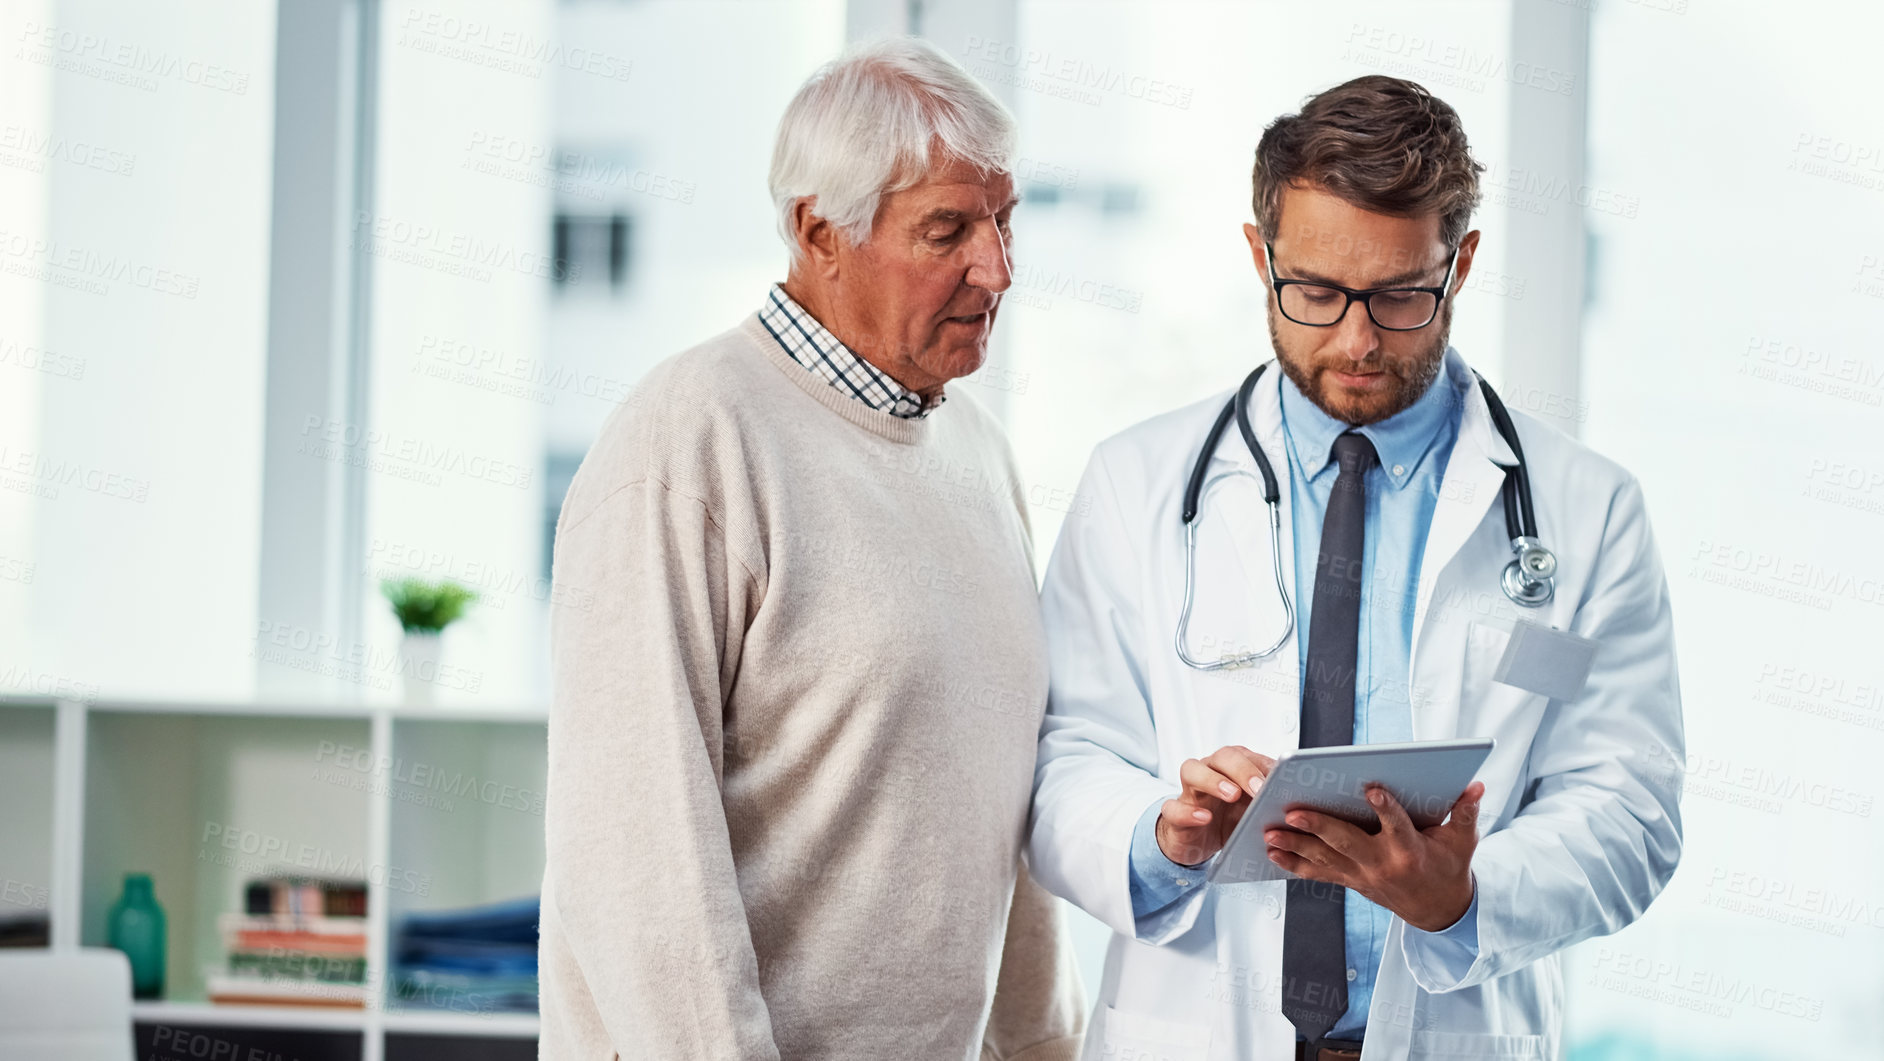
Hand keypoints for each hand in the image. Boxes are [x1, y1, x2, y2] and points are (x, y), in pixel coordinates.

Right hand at [1155, 745, 1275, 867]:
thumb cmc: (1230, 820)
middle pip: (1222, 757)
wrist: (1198, 842)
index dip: (1263, 765)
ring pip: (1191, 770)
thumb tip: (1303, 798)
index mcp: (1233, 768)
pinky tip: (1203, 817)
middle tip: (1259, 788)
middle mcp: (1210, 772)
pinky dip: (1187, 811)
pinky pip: (1173, 807)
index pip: (1248, 755)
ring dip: (1213, 780)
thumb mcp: (1255, 811)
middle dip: (1242, 769)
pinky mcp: (1174, 814)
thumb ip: (1273, 801)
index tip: (1281, 779)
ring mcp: (1190, 791)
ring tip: (1231, 794)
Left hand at [1263, 781, 1484, 931]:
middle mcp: (1382, 864)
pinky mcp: (1350, 880)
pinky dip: (1294, 865)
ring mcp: (1362, 875)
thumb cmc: (1449, 866)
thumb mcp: (1463, 842)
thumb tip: (1475, 785)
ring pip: (1325, 859)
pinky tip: (1271, 853)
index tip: (1373, 788)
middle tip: (1293, 811)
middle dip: (1319, 827)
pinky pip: (1318, 874)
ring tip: (1268, 833)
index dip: (1387, 809)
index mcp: (1411, 851)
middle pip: (1347, 843)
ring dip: (1295, 846)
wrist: (1437, 909)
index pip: (1398, 827)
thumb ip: (1466, 812)